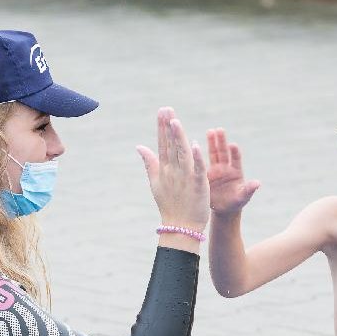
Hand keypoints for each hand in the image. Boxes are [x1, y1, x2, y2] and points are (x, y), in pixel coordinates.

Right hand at [137, 107, 209, 231]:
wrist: (180, 227)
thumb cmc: (169, 205)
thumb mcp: (156, 182)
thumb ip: (149, 162)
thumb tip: (139, 146)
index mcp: (164, 169)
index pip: (163, 144)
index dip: (162, 127)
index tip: (162, 111)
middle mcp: (173, 171)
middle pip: (171, 145)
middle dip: (168, 127)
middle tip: (167, 109)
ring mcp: (185, 177)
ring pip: (182, 153)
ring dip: (178, 137)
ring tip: (175, 121)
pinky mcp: (197, 184)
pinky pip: (197, 169)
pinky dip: (196, 158)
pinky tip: (195, 145)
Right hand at [207, 128, 260, 216]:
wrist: (224, 208)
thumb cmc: (236, 202)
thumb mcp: (243, 197)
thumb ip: (249, 189)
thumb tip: (257, 183)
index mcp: (236, 171)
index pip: (236, 159)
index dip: (234, 152)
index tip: (232, 145)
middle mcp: (226, 168)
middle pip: (224, 152)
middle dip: (222, 141)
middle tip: (219, 130)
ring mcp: (216, 170)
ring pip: (214, 154)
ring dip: (212, 143)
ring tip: (210, 131)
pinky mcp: (206, 175)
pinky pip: (203, 164)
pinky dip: (200, 157)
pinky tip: (194, 147)